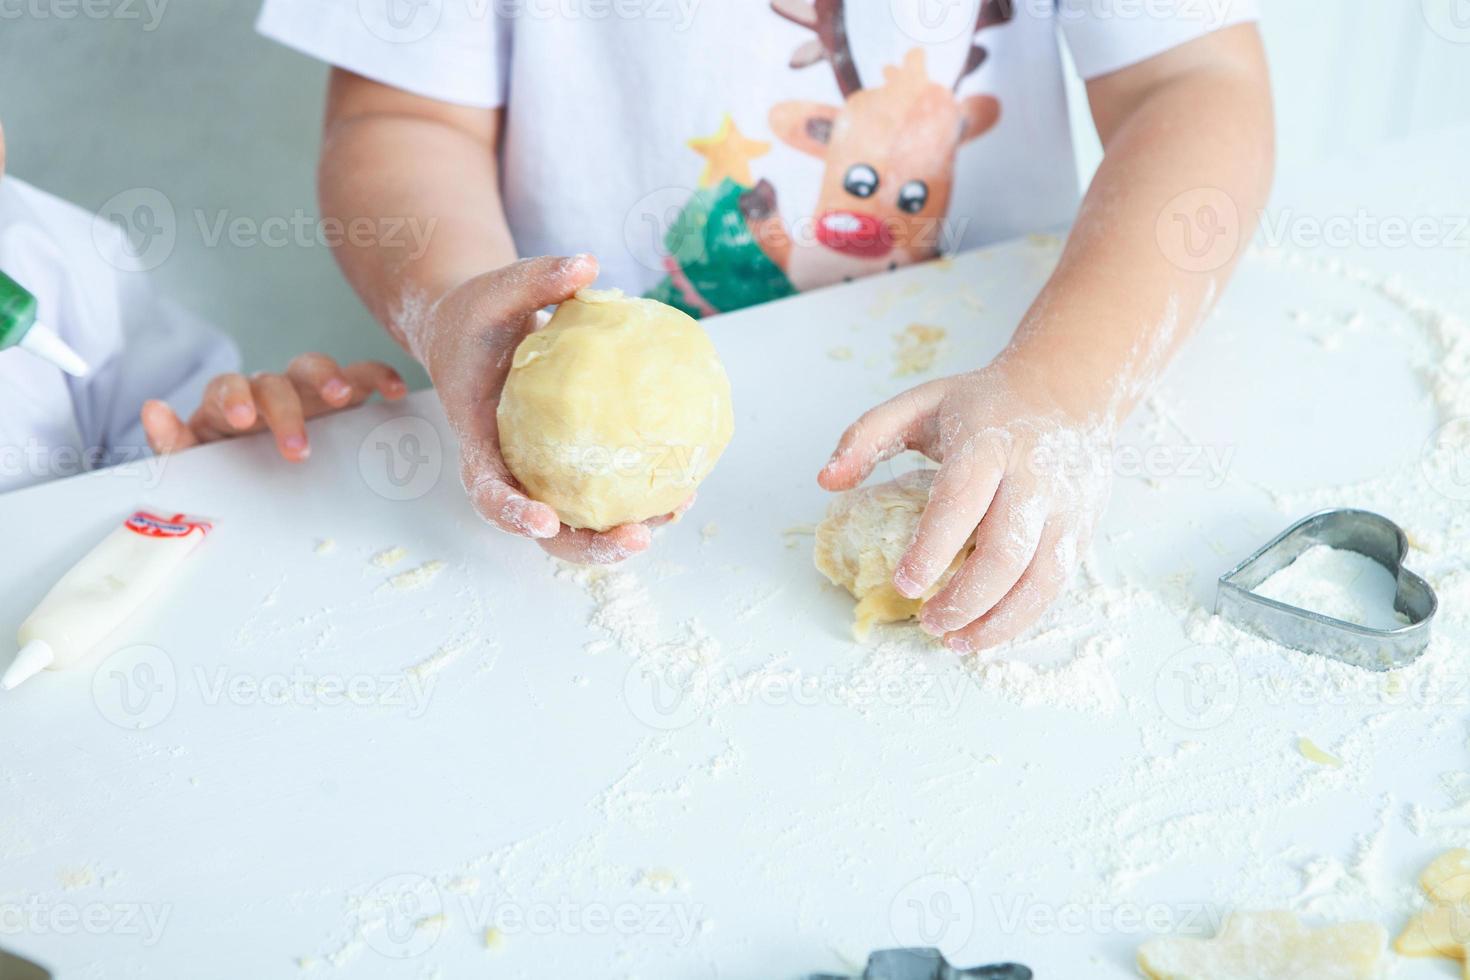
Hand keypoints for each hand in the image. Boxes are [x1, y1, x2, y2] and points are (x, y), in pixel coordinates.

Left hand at [142, 355, 405, 460]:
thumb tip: (151, 410)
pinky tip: (391, 392)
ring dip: (331, 378)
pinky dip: (375, 377)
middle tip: (297, 446)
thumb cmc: (228, 469)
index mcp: (229, 404)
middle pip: (276, 380)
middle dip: (287, 408)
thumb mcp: (195, 463)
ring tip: (345, 398)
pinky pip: (360, 376)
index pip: (229, 387)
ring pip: (315, 369)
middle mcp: (268, 391)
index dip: (235, 398)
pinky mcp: (342, 399)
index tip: (242, 420)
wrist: (261, 477)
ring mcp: (307, 393)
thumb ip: (173, 443)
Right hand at [411, 254, 671, 564]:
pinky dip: (641, 500)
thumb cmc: (478, 315)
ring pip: (581, 525)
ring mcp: (541, 476)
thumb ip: (535, 278)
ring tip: (678, 513)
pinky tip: (686, 489)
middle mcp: (510, 470)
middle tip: (637, 540)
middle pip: (544, 532)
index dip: (512, 512)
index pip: (487, 489)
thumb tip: (586, 262)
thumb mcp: (496, 289)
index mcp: (479, 440)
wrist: (472, 333)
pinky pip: (604, 495)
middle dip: (589, 549)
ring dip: (626, 533)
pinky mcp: (570, 470)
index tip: (544, 521)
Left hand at [818, 357, 1113, 651]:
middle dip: (965, 598)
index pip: (961, 502)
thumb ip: (866, 436)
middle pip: (1006, 552)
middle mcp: (1034, 475)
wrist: (1068, 390)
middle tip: (928, 621)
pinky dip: (1022, 616)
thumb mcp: (920, 404)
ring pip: (1041, 578)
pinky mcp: (1082, 528)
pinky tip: (987, 630)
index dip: (932, 549)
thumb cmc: (983, 405)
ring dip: (998, 621)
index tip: (904, 584)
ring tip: (955, 641)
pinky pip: (1057, 583)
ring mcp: (1066, 505)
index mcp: (987, 442)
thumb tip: (826, 481)